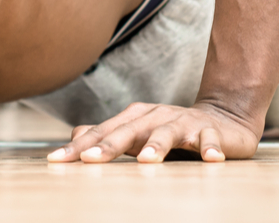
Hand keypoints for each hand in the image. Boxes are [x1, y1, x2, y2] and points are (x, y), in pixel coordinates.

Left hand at [46, 102, 260, 163]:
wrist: (221, 118)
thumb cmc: (168, 130)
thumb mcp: (136, 132)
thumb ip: (108, 135)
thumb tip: (75, 137)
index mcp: (133, 118)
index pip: (101, 132)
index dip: (78, 147)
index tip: (56, 160)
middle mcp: (154, 116)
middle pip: (128, 131)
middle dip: (109, 145)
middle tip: (90, 160)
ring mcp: (182, 122)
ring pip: (167, 133)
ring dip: (157, 146)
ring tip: (147, 160)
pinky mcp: (210, 132)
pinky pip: (209, 139)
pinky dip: (209, 148)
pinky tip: (209, 158)